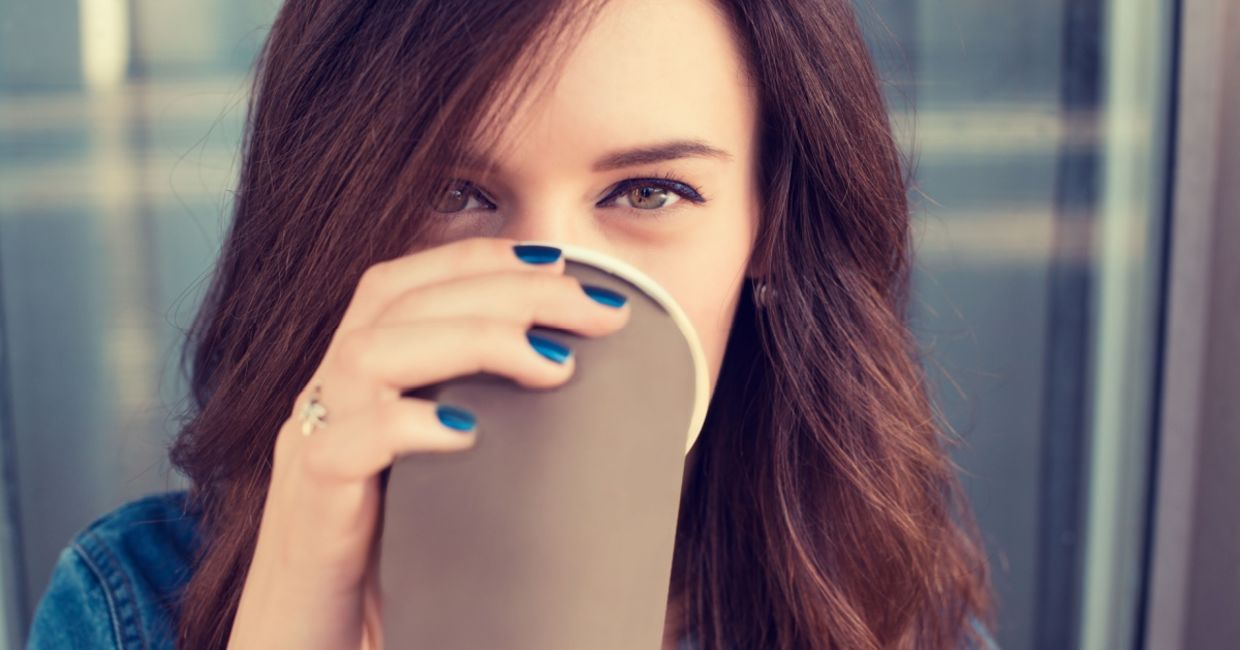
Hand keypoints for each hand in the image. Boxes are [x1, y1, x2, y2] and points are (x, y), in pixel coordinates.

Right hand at [226, 237, 630, 648]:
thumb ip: (491, 440)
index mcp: (358, 381)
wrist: (310, 647)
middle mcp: (328, 398)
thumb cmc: (388, 567)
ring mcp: (310, 445)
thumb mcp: (444, 483)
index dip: (478, 256)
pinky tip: (470, 433)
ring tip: (555, 366)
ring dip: (470, 340)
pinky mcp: (307, 507)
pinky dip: (408, 426)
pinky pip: (342, 445)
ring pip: (370, 352)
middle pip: (399, 299)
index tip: (562, 261)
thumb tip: (596, 418)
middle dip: (506, 288)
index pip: (405, 282)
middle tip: (597, 309)